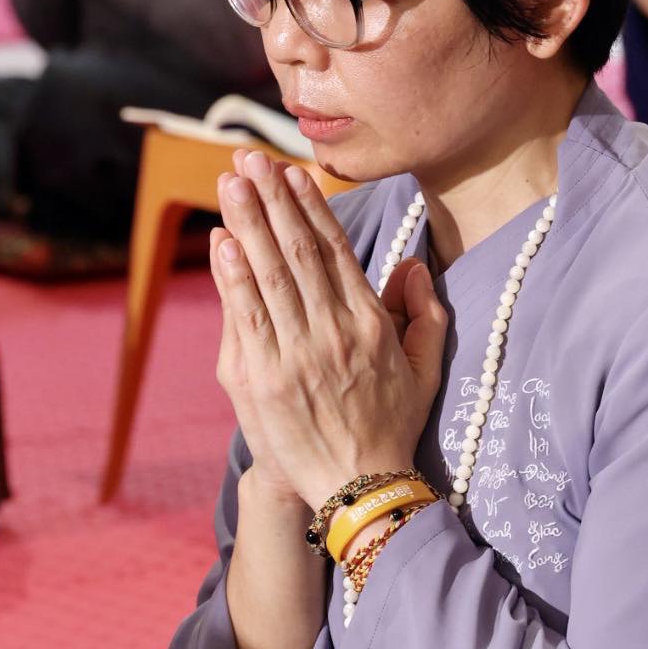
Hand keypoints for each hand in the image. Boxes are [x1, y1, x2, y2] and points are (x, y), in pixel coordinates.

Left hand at [211, 149, 448, 508]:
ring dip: (247, 223)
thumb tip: (414, 266)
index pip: (335, 252)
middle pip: (297, 251)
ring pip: (269, 275)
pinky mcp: (262, 380)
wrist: (357, 489)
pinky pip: (245, 317)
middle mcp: (332, 333)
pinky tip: (222, 241)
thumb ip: (425, 314)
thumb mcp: (425, 370)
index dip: (310, 207)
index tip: (292, 172)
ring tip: (230, 182)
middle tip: (250, 159)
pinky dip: (232, 276)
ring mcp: (294, 356)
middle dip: (272, 200)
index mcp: (370, 325)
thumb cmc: (390, 426)